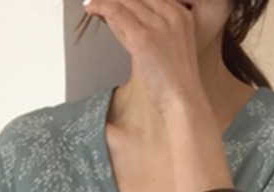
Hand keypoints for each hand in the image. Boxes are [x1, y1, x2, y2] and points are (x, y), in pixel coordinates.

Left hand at [82, 0, 202, 118]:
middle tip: (98, 1)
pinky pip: (116, 11)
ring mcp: (158, 24)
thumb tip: (116, 17)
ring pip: (125, 0)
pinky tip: (90, 7)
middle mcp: (171, 13)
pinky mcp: (143, 37)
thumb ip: (143, 30)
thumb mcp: (162, 48)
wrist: (183, 100)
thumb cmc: (173, 82)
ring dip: (105, 1)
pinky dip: (101, 6)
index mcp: (180, 14)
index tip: (113, 1)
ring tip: (92, 4)